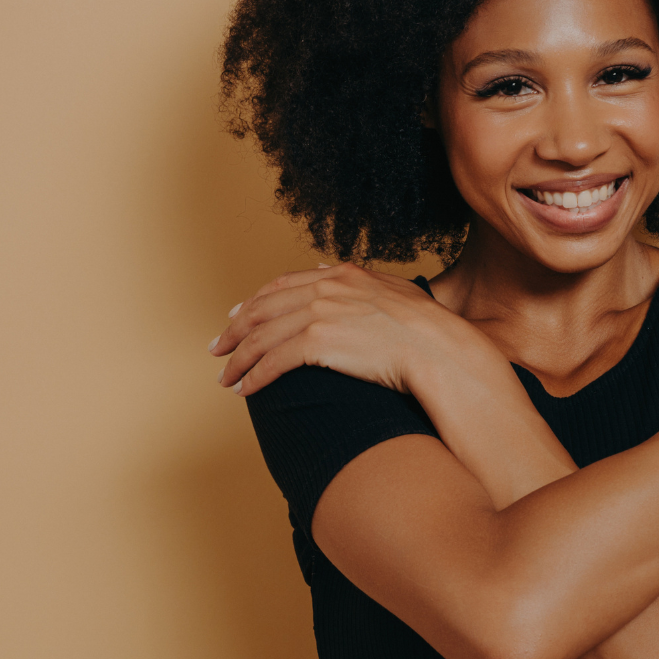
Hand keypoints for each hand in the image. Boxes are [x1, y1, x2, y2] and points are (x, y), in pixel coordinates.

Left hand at [208, 263, 479, 396]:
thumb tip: (330, 269)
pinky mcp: (319, 341)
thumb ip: (361, 279)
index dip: (255, 302)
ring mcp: (321, 312)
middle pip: (263, 308)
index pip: (283, 285)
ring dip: (239, 359)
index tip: (237, 317)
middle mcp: (326, 287)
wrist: (439, 348)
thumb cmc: (428, 328)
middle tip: (219, 348)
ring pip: (262, 336)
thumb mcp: (395, 290)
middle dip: (235, 331)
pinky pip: (273, 360)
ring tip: (226, 378)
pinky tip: (245, 390)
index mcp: (342, 275)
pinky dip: (254, 375)